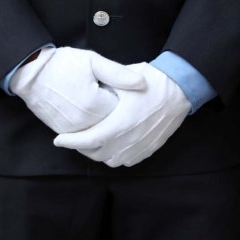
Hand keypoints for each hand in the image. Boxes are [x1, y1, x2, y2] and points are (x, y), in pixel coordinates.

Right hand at [10, 47, 146, 133]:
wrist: (31, 74)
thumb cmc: (62, 64)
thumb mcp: (93, 61)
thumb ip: (119, 74)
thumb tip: (142, 83)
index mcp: (96, 105)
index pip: (124, 109)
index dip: (124, 98)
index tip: (118, 88)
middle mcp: (86, 123)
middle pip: (114, 124)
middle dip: (116, 111)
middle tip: (109, 94)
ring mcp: (75, 131)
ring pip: (101, 132)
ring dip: (105, 121)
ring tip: (100, 104)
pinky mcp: (66, 133)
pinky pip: (87, 136)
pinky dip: (94, 128)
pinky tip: (91, 113)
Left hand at [53, 62, 190, 167]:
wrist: (180, 88)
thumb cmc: (151, 80)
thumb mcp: (123, 79)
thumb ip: (103, 90)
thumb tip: (83, 97)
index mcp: (120, 123)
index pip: (88, 139)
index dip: (70, 141)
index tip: (58, 140)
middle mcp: (130, 139)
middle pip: (97, 154)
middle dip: (82, 147)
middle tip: (74, 137)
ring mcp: (141, 146)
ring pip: (111, 160)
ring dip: (99, 153)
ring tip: (92, 140)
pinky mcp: (150, 148)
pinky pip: (127, 160)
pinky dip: (115, 155)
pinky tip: (112, 143)